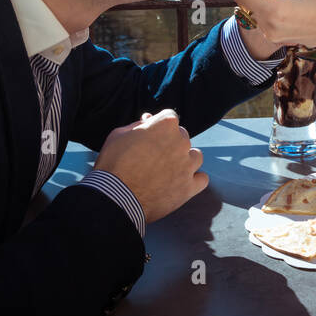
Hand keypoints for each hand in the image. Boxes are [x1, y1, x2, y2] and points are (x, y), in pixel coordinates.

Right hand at [93, 109, 206, 223]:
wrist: (115, 198)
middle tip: (153, 156)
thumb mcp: (119, 135)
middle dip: (170, 143)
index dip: (158, 126)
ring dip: (185, 160)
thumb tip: (148, 120)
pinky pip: (202, 179)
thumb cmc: (114, 164)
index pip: (170, 117)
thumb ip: (138, 125)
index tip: (151, 135)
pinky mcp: (189, 187)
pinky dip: (194, 180)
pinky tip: (182, 182)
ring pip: (195, 156)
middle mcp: (181, 142)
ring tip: (168, 170)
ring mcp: (187, 165)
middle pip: (182, 136)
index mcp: (166, 124)